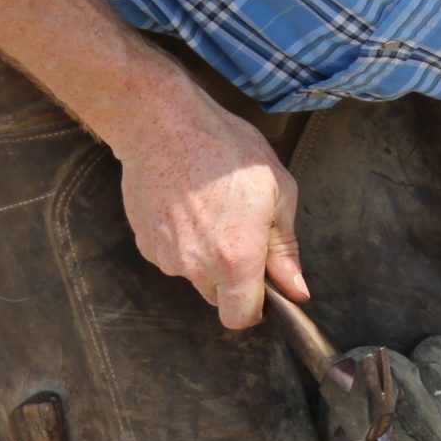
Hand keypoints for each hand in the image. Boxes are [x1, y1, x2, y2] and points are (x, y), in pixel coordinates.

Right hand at [117, 84, 308, 328]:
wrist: (162, 123)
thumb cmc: (225, 148)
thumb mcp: (277, 191)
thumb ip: (286, 249)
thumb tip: (295, 288)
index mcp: (237, 259)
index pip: (242, 318)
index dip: (256, 307)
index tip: (263, 287)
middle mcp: (197, 266)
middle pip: (218, 298)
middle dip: (233, 278)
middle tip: (240, 232)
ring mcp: (166, 256)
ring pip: (194, 275)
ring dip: (206, 257)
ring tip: (211, 209)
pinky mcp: (145, 243)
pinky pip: (171, 256)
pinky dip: (182, 241)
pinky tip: (187, 206)